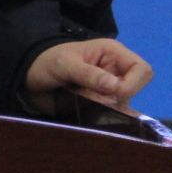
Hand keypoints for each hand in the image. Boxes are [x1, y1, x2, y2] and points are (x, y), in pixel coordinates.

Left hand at [23, 38, 153, 113]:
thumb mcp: (65, 64)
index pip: (142, 70)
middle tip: (90, 98)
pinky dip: (102, 118)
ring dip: (104, 109)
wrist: (29, 77)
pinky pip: (111, 116)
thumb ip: (89, 74)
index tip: (114, 94)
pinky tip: (87, 115)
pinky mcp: (100, 105)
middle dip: (115, 99)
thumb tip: (116, 87)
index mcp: (113, 54)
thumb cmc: (47, 61)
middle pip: (134, 92)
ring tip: (80, 102)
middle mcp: (116, 72)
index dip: (132, 84)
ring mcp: (109, 91)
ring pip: (123, 107)